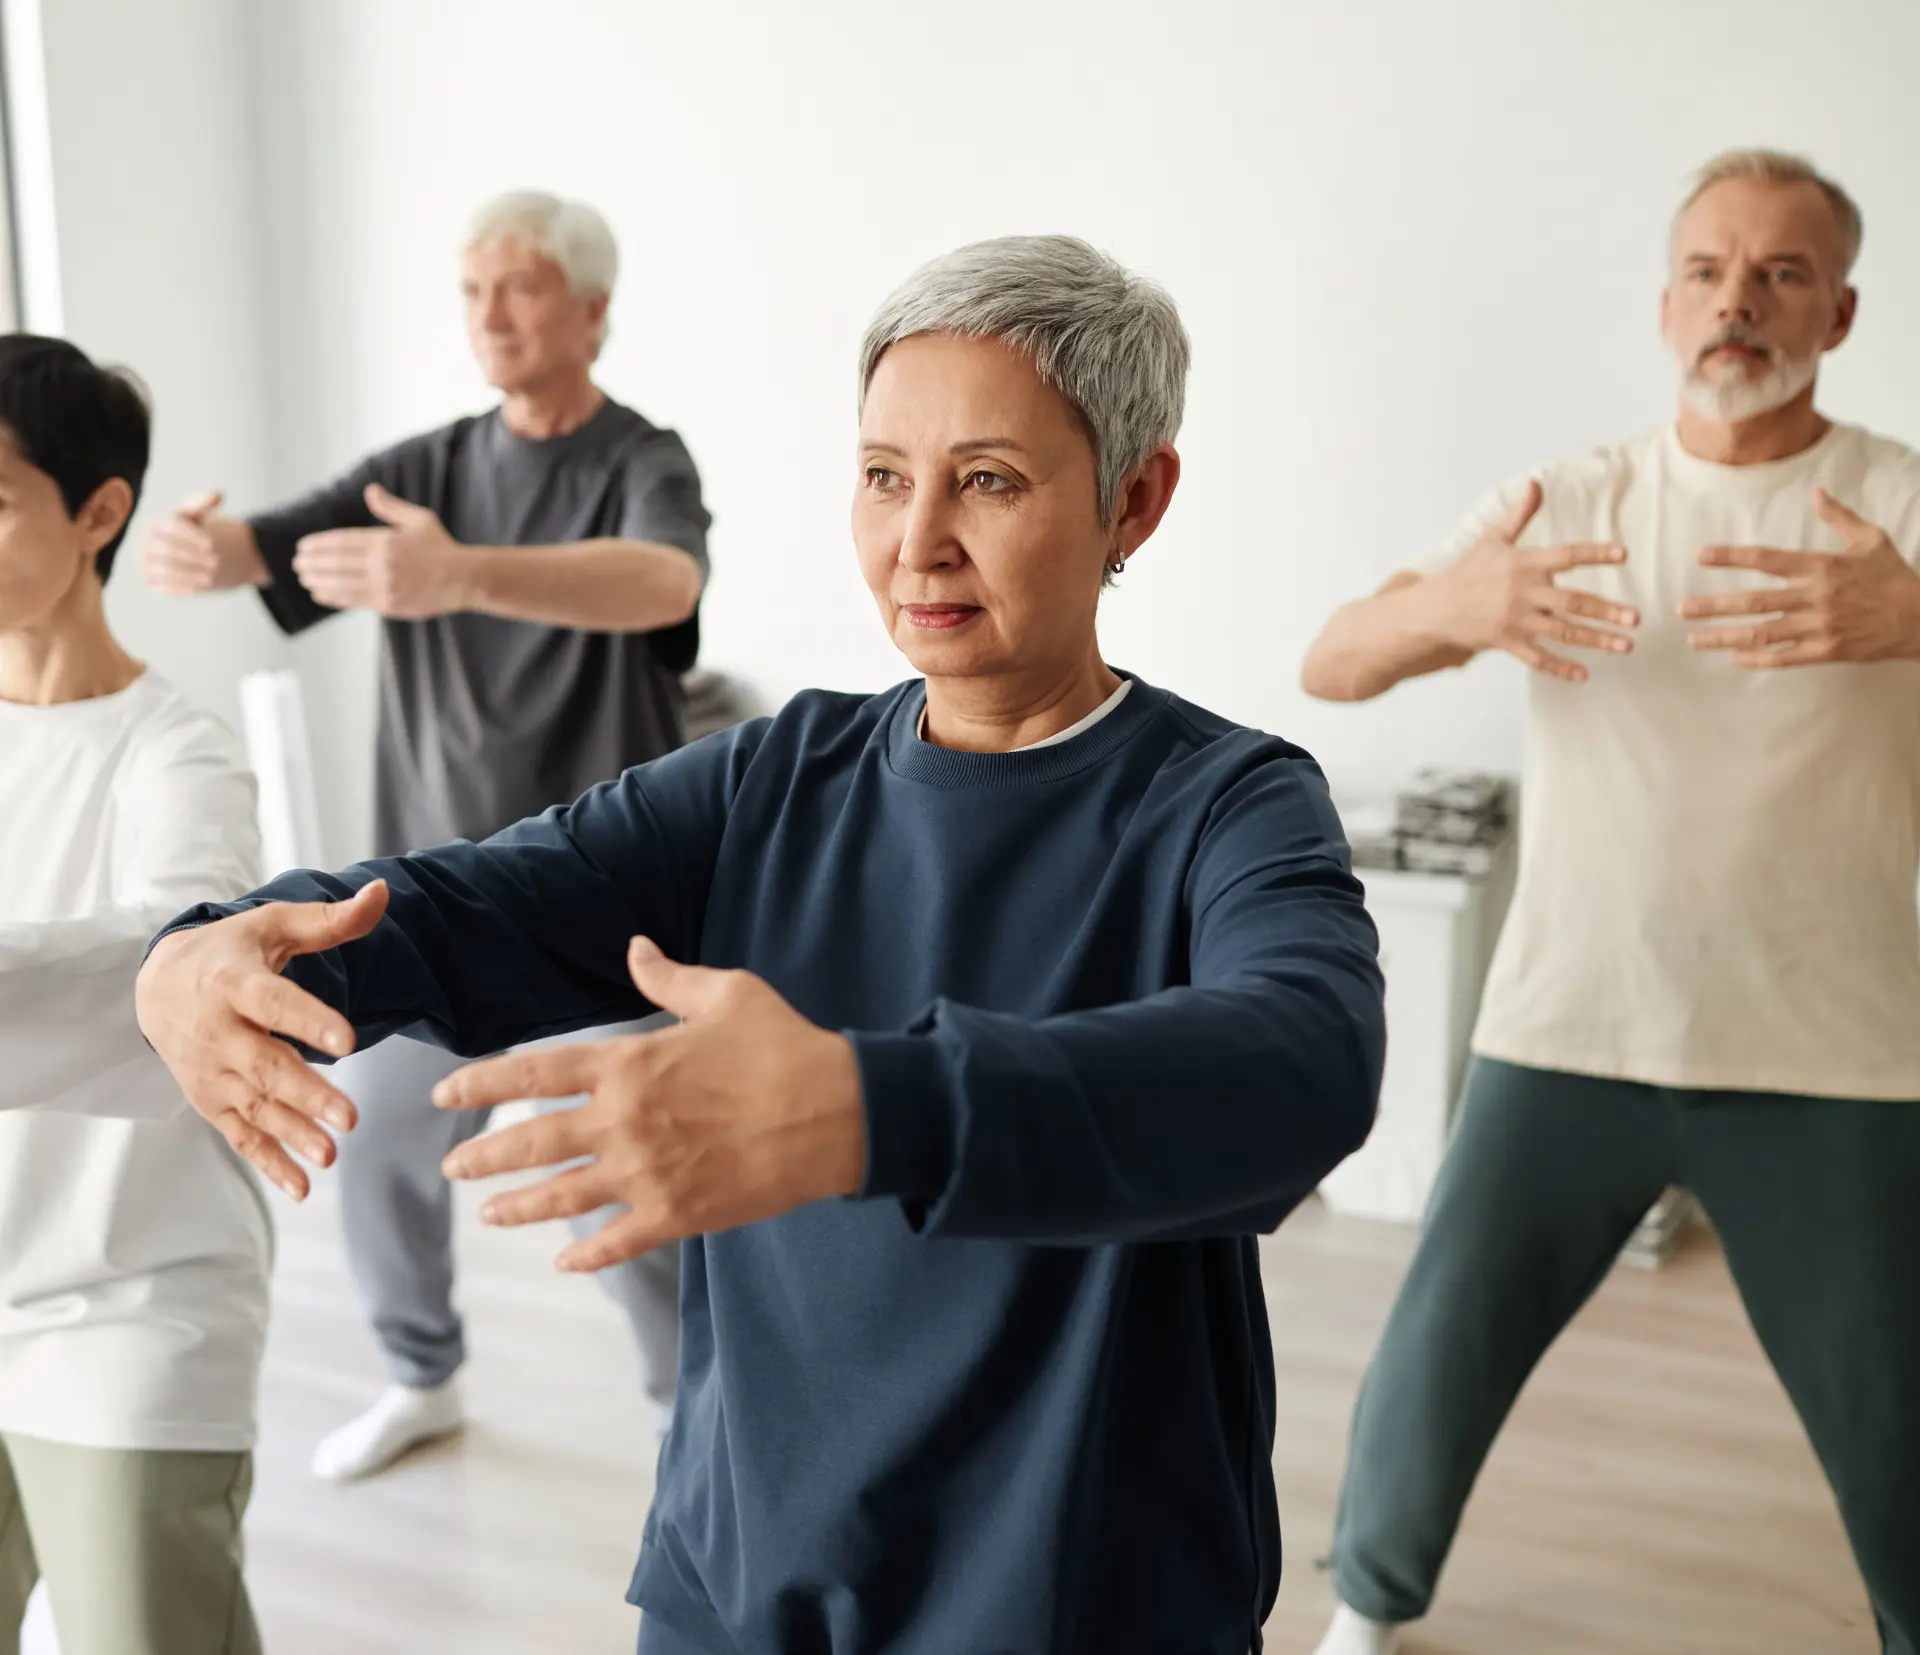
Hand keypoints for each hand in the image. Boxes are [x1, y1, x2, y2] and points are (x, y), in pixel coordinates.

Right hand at [135, 882, 389, 1197]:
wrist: (156, 984)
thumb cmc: (232, 951)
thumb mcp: (274, 925)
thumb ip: (330, 920)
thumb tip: (383, 892)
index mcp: (233, 984)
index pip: (275, 1003)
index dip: (310, 1019)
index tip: (349, 1039)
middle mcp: (217, 1032)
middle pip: (266, 1065)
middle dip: (308, 1094)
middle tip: (351, 1118)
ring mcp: (210, 1072)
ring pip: (255, 1107)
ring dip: (292, 1134)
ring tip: (332, 1156)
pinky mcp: (210, 1101)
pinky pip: (240, 1136)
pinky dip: (268, 1162)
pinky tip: (302, 1187)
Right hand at [141, 490, 267, 593]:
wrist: (186, 553)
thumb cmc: (192, 530)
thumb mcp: (198, 515)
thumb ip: (205, 503)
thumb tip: (218, 494)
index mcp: (157, 523)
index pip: (171, 527)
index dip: (191, 535)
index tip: (211, 543)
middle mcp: (146, 542)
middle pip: (167, 550)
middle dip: (193, 556)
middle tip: (216, 562)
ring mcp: (146, 563)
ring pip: (164, 570)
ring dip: (188, 574)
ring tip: (210, 577)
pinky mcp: (150, 581)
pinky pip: (161, 587)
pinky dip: (178, 588)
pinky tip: (196, 589)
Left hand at [291, 484, 465, 618]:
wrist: (464, 579)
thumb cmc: (442, 548)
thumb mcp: (419, 520)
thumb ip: (391, 507)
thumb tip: (370, 490)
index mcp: (387, 541)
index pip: (343, 541)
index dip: (320, 544)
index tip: (303, 546)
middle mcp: (383, 564)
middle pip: (337, 562)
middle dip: (313, 563)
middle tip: (297, 563)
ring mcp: (385, 586)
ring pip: (342, 583)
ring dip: (318, 580)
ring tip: (303, 578)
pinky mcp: (389, 604)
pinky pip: (355, 601)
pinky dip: (334, 598)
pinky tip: (320, 594)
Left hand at [437, 938, 866, 1270]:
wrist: (838, 1112)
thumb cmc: (784, 1046)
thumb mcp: (727, 994)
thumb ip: (669, 978)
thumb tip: (636, 949)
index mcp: (630, 1064)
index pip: (535, 1073)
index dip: (484, 1083)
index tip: (448, 1093)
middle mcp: (625, 1122)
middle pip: (532, 1142)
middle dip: (484, 1155)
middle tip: (453, 1165)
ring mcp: (647, 1174)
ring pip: (562, 1197)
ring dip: (518, 1207)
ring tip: (489, 1214)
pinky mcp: (678, 1214)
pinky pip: (617, 1242)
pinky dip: (588, 1255)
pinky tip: (566, 1261)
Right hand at [1428, 480, 1638, 681]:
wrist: (1434, 608)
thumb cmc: (1466, 572)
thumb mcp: (1492, 539)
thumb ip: (1519, 514)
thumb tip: (1535, 483)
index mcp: (1524, 563)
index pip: (1566, 556)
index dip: (1595, 553)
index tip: (1623, 554)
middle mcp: (1524, 592)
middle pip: (1572, 602)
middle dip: (1606, 611)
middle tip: (1635, 618)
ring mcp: (1516, 620)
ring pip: (1563, 632)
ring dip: (1596, 640)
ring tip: (1625, 646)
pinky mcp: (1507, 642)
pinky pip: (1538, 658)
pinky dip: (1560, 668)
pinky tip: (1583, 675)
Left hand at [1681, 488, 1919, 666]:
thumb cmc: (1894, 577)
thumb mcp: (1871, 539)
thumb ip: (1839, 516)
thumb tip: (1817, 491)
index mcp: (1822, 566)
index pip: (1767, 559)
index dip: (1732, 557)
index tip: (1701, 556)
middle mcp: (1816, 597)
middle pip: (1754, 601)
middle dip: (1714, 606)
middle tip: (1681, 609)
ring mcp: (1820, 627)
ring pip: (1762, 633)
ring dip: (1724, 637)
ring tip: (1694, 638)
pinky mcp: (1827, 652)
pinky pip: (1784, 658)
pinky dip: (1757, 660)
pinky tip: (1733, 658)